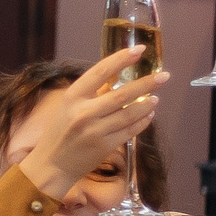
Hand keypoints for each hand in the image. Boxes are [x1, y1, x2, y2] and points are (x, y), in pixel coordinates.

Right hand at [18, 50, 161, 199]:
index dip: (122, 59)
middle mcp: (84, 112)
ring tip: (156, 97)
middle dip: (147, 83)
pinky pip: (130, 131)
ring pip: (130, 113)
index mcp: (73, 96)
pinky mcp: (105, 146)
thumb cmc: (59, 132)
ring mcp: (96, 130)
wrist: (51, 164)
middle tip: (164, 76)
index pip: (101, 71)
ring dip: (147, 104)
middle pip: (122, 94)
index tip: (140, 50)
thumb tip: (117, 77)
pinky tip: (149, 115)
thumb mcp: (68, 106)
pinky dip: (142, 121)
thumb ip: (91, 93)